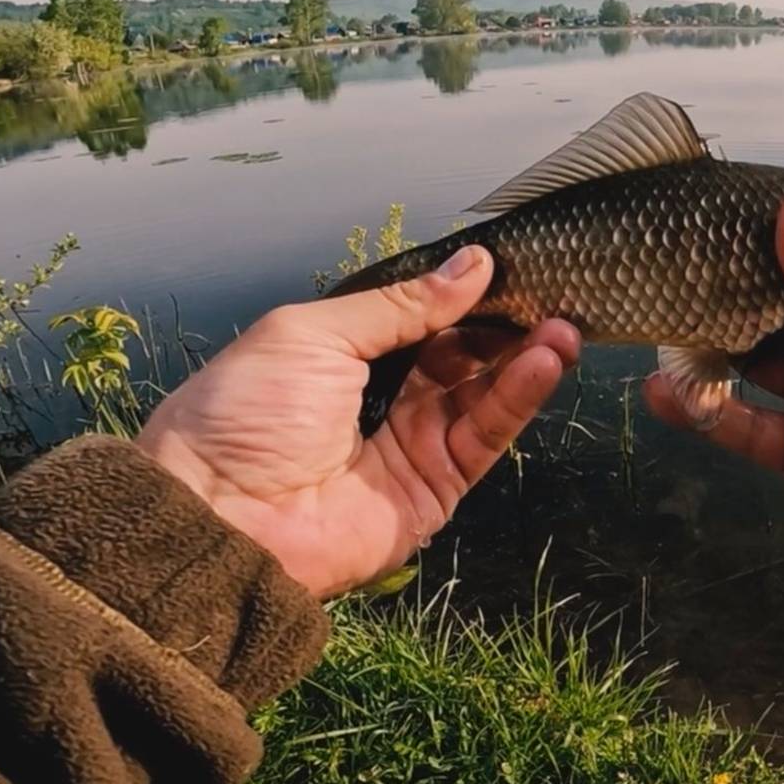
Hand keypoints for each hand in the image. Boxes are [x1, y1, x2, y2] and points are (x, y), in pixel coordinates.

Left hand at [139, 247, 579, 597]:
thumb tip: (474, 266)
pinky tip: (543, 363)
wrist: (219, 517)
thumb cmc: (246, 412)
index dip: (465, 295)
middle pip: (460, 356)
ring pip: (481, 396)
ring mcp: (410, 448)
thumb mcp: (316, 335)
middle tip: (553, 292)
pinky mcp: (433, 492)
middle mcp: (382, 399)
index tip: (515, 266)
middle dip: (505, 325)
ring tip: (563, 326)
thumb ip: (401, 305)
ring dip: (524, 360)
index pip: (422, 319)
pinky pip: (482, 440)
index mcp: (344, 356)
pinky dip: (516, 400)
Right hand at [647, 193, 783, 581]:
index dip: (783, 246)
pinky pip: (746, 428)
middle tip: (683, 268)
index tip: (729, 221)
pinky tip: (667, 391)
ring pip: (756, 367)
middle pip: (783, 314)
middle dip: (737, 294)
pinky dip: (706, 411)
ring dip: (713, 350)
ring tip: (665, 323)